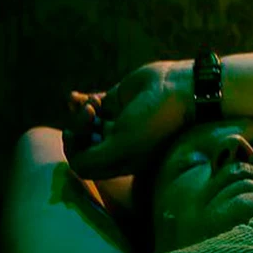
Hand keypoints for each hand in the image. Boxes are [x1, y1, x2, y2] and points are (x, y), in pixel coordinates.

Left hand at [62, 61, 194, 179]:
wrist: (181, 89)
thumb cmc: (156, 122)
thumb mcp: (124, 147)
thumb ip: (93, 160)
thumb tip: (71, 162)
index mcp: (122, 161)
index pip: (85, 163)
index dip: (74, 149)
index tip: (73, 133)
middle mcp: (119, 145)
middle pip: (82, 143)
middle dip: (77, 128)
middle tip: (88, 115)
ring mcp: (118, 123)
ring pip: (84, 124)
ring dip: (81, 113)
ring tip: (93, 103)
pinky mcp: (118, 102)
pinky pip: (90, 105)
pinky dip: (80, 101)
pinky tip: (76, 96)